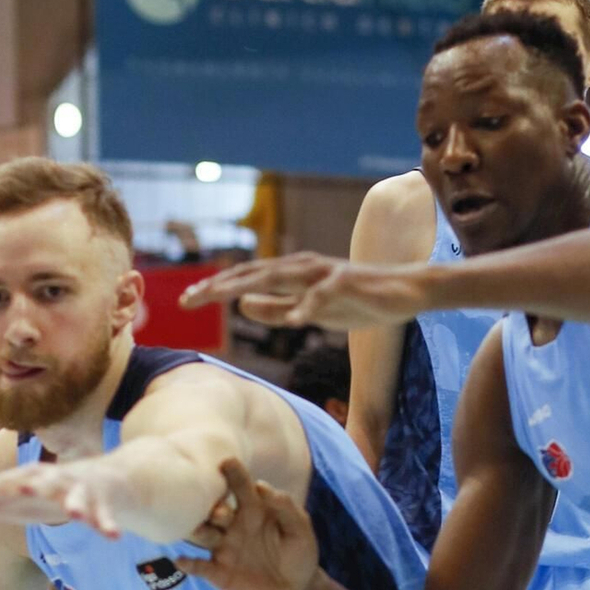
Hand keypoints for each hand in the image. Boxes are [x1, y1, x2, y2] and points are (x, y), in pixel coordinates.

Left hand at [0, 455, 128, 536]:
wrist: (97, 479)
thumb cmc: (37, 495)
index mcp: (19, 483)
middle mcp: (46, 483)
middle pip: (37, 484)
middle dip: (29, 485)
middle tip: (21, 487)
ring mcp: (74, 492)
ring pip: (75, 499)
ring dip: (76, 505)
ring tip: (76, 515)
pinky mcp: (99, 505)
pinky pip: (103, 518)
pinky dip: (107, 525)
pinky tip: (112, 536)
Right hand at [176, 457, 319, 589]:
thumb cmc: (299, 553)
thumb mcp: (300, 529)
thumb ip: (285, 507)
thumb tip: (263, 487)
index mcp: (253, 509)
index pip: (240, 487)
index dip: (234, 474)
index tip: (227, 463)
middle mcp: (233, 525)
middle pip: (215, 510)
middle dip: (213, 506)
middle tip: (220, 510)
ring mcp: (224, 548)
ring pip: (203, 535)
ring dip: (198, 530)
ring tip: (197, 528)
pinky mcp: (219, 572)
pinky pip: (200, 567)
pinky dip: (189, 563)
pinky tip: (182, 560)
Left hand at [182, 255, 428, 329]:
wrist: (403, 293)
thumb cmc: (356, 301)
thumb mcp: (309, 311)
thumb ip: (276, 308)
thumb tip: (241, 305)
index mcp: (291, 275)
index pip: (246, 280)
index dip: (216, 289)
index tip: (186, 300)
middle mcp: (302, 268)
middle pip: (252, 274)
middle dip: (218, 285)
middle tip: (187, 298)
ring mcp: (324, 274)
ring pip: (278, 277)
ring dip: (247, 285)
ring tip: (219, 296)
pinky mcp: (347, 284)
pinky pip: (322, 297)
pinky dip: (307, 307)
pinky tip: (293, 321)